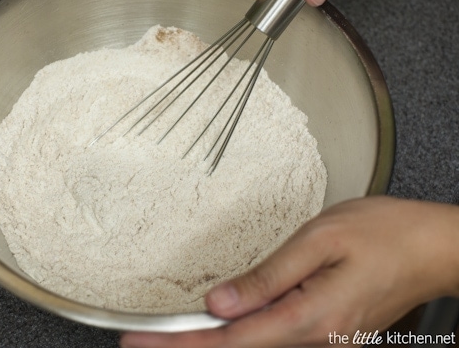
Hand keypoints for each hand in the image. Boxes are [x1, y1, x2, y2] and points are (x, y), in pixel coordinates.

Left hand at [120, 196, 458, 347]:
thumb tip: (221, 304)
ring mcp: (322, 340)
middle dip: (185, 347)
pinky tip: (218, 325)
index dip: (180, 345)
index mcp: (310, 318)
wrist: (433, 248)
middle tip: (141, 341)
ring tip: (168, 334)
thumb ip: (268, 276)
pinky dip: (237, 334)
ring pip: (252, 347)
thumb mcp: (321, 241)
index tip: (140, 345)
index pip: (230, 340)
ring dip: (208, 342)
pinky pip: (271, 337)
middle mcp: (314, 339)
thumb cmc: (386, 234)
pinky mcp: (325, 331)